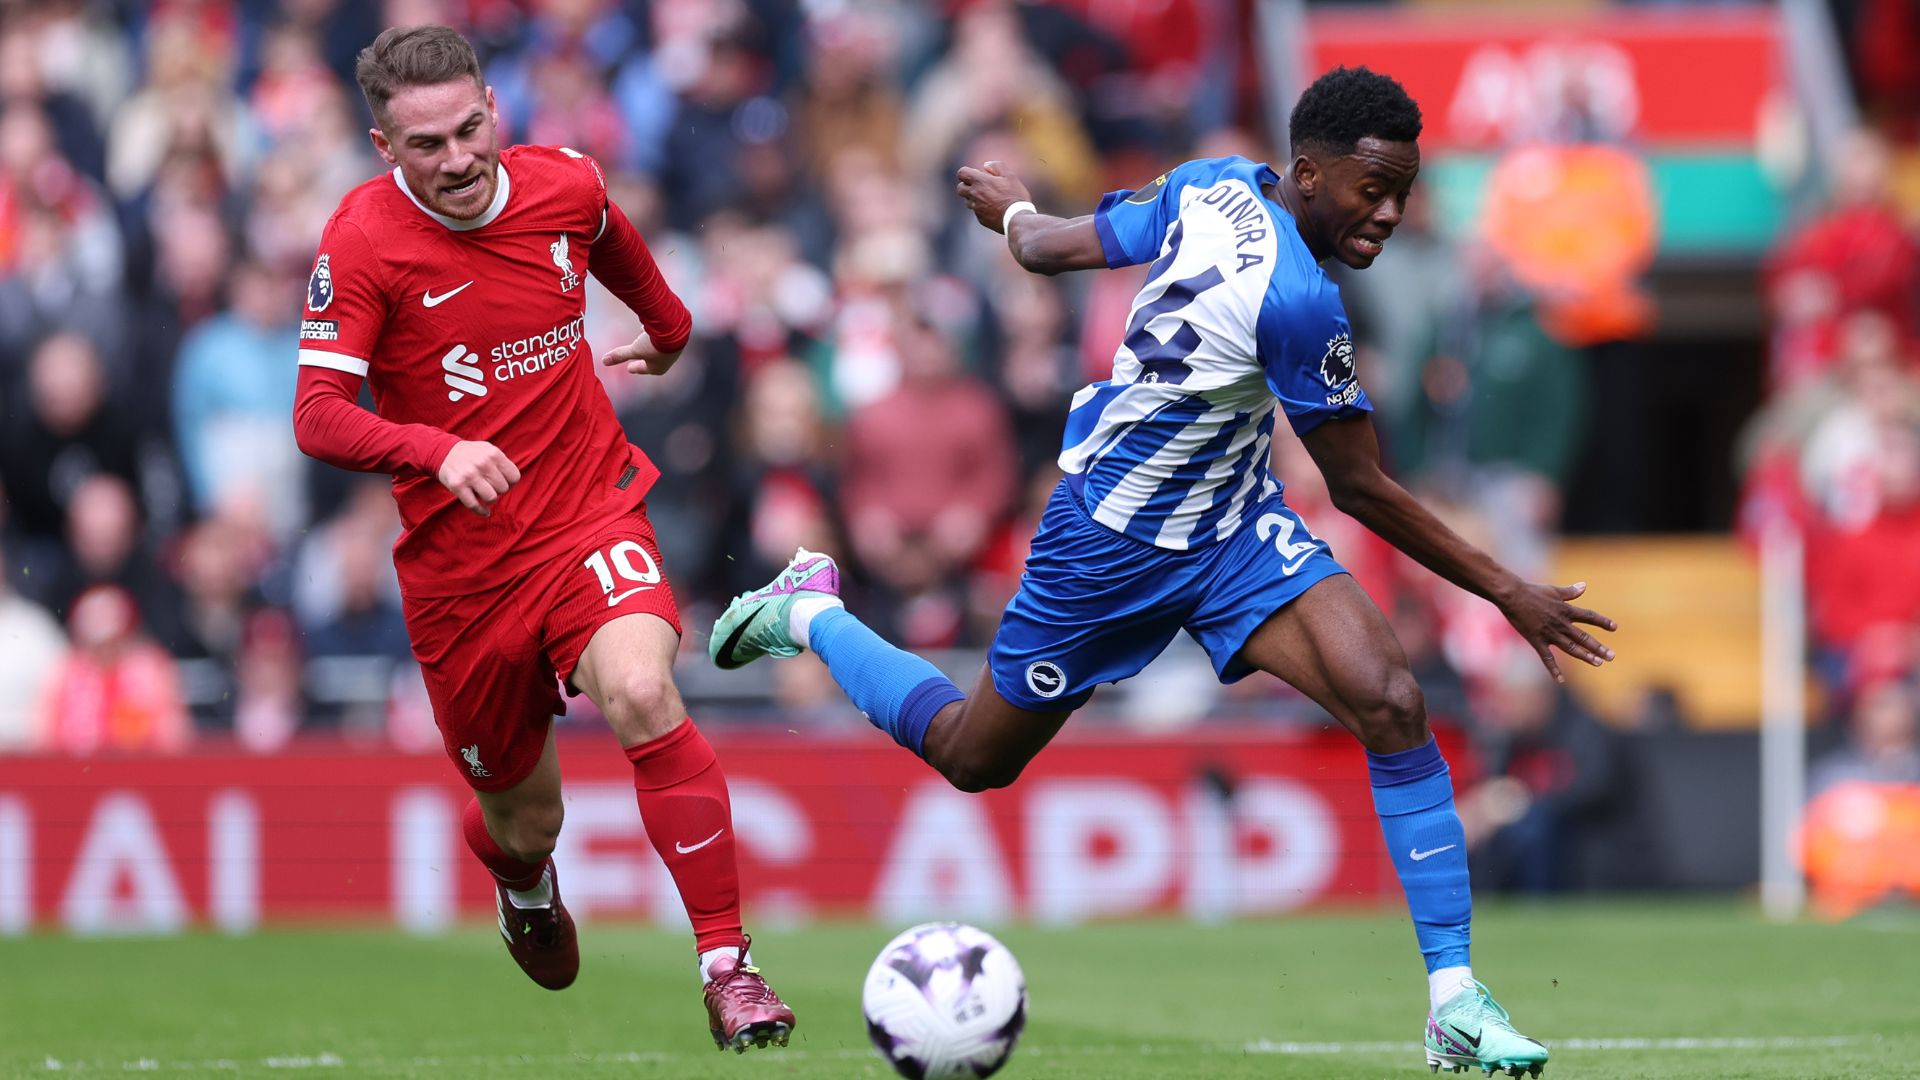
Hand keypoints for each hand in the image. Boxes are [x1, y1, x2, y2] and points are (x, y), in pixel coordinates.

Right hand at [436, 440, 519, 516]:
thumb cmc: (471, 455)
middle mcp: (483, 464)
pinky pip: (474, 505)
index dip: (510, 483)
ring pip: (491, 498)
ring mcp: (469, 475)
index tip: (503, 482)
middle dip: (499, 490)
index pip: (514, 477)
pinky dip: (481, 511)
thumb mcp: (489, 450)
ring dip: (489, 499)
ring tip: (485, 494)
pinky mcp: (457, 486)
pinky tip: (484, 511)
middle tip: (491, 487)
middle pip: (503, 489)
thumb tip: (513, 482)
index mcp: (494, 454)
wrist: (443, 452)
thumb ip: (502, 463)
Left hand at [600, 331, 682, 375]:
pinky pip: (663, 338)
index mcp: (658, 368)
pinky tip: (648, 327)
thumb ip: (620, 355)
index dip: (636, 368)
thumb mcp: (634, 350)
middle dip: (644, 358)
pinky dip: (654, 334)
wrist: (674, 329)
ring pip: (658, 348)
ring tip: (641, 337)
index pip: (645, 369)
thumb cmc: (654, 344)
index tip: (629, 368)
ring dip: (649, 344)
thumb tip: (604, 362)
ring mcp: (673, 349)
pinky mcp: (676, 337)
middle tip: (638, 358)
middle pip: (653, 360)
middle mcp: (667, 360)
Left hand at [955, 160, 1032, 232]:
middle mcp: (974, 195)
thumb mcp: (1010, 176)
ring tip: (988, 197)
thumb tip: (986, 165)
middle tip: (980, 185)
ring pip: (967, 201)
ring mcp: (976, 208)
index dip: (967, 172)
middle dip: (967, 185)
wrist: (1017, 218)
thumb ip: (997, 166)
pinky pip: (976, 211)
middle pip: (960, 188)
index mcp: (980, 182)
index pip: (961, 173)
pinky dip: (981, 208)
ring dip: (973, 197)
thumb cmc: (1015, 195)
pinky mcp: (980, 218)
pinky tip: (993, 208)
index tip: (976, 174)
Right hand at [1498, 580, 1617, 681]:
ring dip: (1585, 656)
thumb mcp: (1554, 590)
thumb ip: (1570, 592)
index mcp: (1566, 610)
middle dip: (1599, 647)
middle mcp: (1561, 624)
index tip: (1614, 627)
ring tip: (1598, 663)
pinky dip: (1554, 670)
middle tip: (1611, 656)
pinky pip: (1547, 658)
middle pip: (1584, 637)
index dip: (1602, 622)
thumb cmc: (1532, 591)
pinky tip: (1561, 680)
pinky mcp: (1537, 641)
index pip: (1589, 617)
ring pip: (1571, 648)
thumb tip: (1585, 586)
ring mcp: (1549, 634)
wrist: (1512, 596)